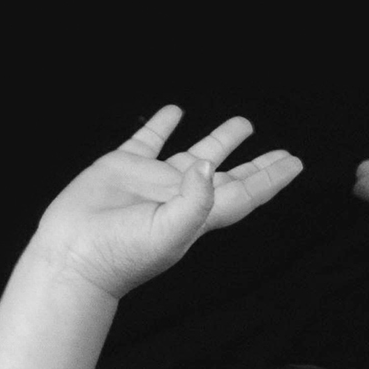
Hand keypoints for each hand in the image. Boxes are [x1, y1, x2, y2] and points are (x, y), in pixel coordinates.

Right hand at [36, 105, 303, 297]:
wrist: (74, 256)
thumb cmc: (122, 255)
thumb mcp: (168, 233)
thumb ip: (195, 200)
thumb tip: (208, 164)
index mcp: (198, 215)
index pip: (245, 194)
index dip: (271, 179)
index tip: (295, 163)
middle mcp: (181, 197)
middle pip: (230, 176)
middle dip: (257, 164)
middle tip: (282, 152)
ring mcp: (153, 182)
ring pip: (196, 154)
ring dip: (220, 139)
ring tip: (243, 123)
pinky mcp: (124, 168)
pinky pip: (149, 139)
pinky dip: (162, 124)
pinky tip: (174, 112)